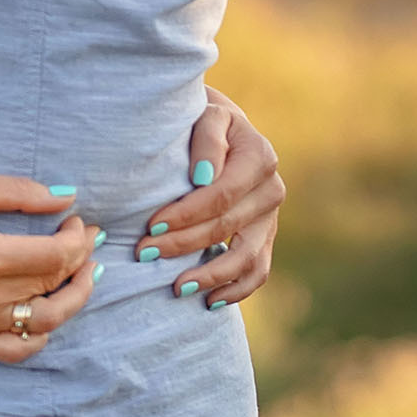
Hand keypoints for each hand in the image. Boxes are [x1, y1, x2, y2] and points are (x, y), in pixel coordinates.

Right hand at [0, 174, 99, 360]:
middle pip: (54, 284)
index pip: (55, 255)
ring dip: (74, 299)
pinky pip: (16, 351)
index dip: (76, 238)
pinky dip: (40, 337)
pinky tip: (47, 317)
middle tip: (83, 242)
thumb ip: (16, 191)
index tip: (75, 222)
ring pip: (46, 322)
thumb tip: (64, 196)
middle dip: (80, 260)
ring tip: (81, 278)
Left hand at [137, 90, 283, 308]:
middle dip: (184, 243)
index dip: (187, 214)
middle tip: (145, 252)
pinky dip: (236, 290)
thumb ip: (206, 139)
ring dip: (210, 275)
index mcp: (259, 156)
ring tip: (177, 287)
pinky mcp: (265, 237)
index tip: (151, 226)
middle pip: (227, 226)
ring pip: (246, 256)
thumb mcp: (205, 115)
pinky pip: (258, 271)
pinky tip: (209, 301)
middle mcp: (271, 189)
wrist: (221, 127)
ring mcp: (271, 218)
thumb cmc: (201, 119)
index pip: (222, 194)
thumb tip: (202, 177)